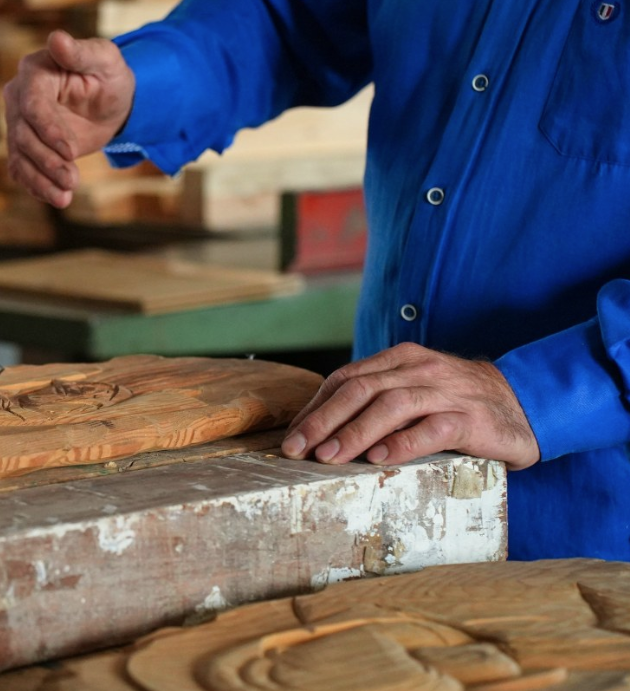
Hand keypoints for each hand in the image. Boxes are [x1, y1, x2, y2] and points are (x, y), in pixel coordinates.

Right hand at [3, 30, 135, 208]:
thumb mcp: (105, 59)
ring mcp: (18, 124)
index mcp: (33, 72)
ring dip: (41, 179)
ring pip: (20, 156)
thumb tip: (57, 38)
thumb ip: (80, 51)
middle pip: (22, 134)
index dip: (48, 129)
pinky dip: (37, 187)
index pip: (31, 104)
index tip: (69, 151)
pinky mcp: (24, 146)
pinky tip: (57, 198)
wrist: (111, 102)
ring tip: (65, 197)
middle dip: (47, 160)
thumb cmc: (108, 74)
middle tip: (73, 179)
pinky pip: (22, 170)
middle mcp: (18, 97)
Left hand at [280, 343, 539, 468]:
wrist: (527, 405)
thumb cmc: (457, 405)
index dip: (315, 407)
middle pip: (360, 389)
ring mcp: (447, 391)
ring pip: (391, 405)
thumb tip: (322, 431)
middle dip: (323, 420)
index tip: (292, 436)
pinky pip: (433, 428)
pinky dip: (402, 443)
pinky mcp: (472, 418)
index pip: (346, 378)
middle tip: (297, 449)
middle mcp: (420, 369)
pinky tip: (379, 459)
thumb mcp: (414, 392)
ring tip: (329, 457)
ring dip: (354, 432)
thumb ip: (377, 402)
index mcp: (401, 359)